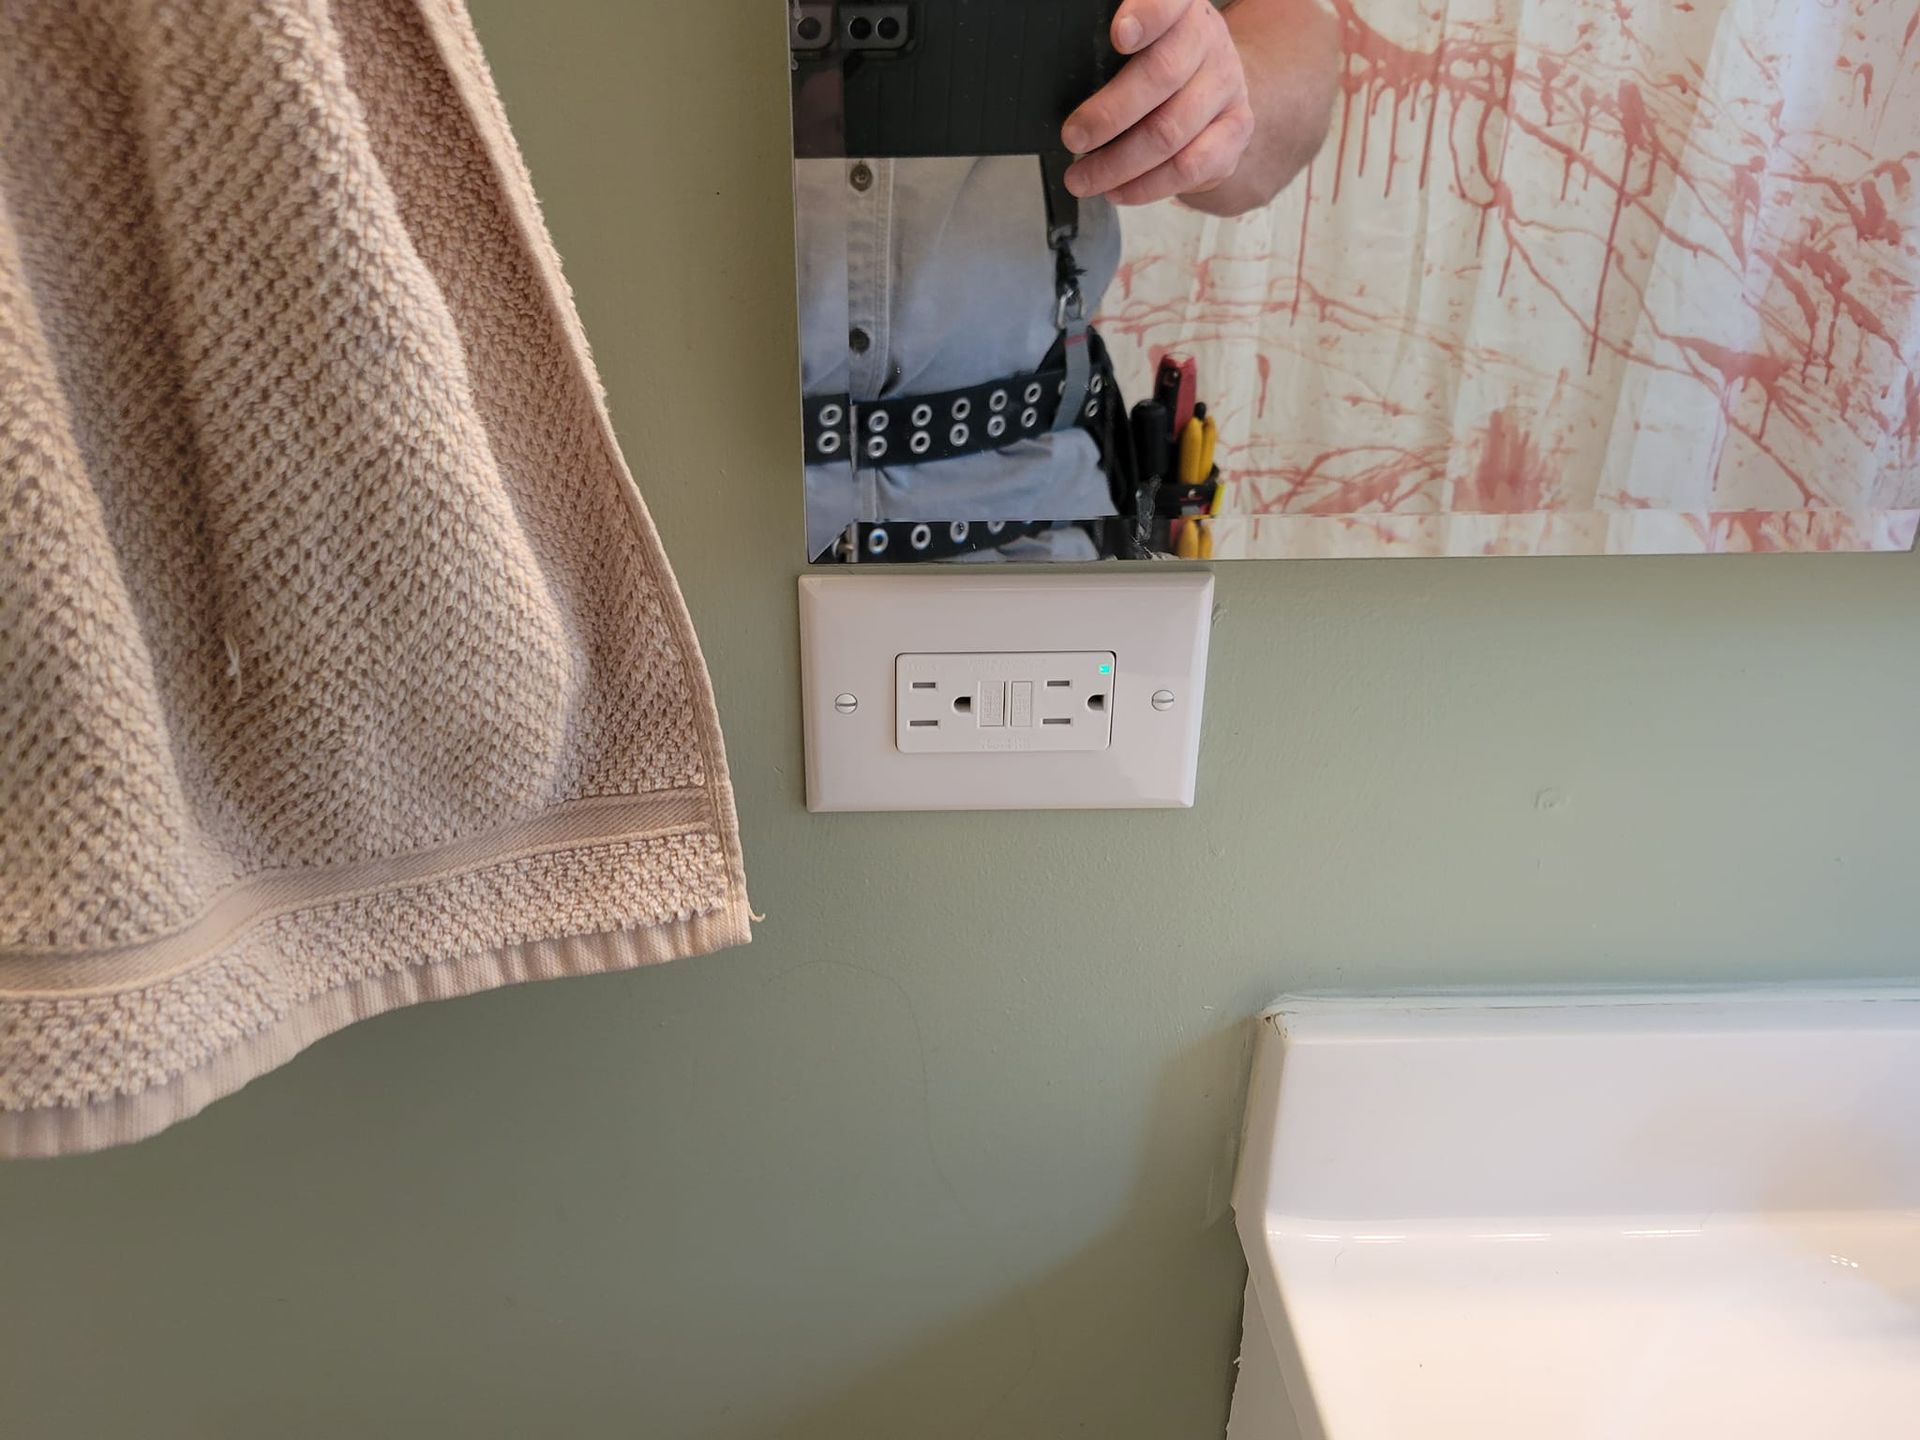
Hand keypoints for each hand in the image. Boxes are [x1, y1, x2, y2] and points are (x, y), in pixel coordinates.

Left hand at [1061, 0, 1255, 205]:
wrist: (1211, 81)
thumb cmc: (1154, 59)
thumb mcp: (1132, 40)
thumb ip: (1103, 49)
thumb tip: (1054, 82)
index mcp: (1180, 8)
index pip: (1169, 3)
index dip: (1147, 17)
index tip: (1119, 35)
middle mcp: (1208, 41)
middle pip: (1162, 76)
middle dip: (1108, 115)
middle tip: (1072, 138)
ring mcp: (1226, 86)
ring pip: (1171, 131)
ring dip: (1118, 163)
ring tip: (1082, 178)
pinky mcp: (1235, 130)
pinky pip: (1190, 167)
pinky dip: (1147, 186)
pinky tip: (1118, 190)